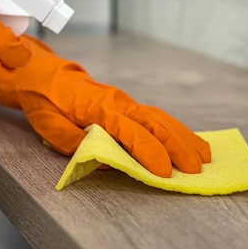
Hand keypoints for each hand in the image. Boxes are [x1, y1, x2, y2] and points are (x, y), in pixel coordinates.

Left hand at [0, 36, 210, 176]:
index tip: (164, 173)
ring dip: (183, 137)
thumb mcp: (48, 124)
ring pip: (161, 118)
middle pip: (155, 123)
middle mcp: (118, 102)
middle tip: (195, 171)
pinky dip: (175, 129)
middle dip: (178, 147)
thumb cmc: (44, 101)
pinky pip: (156, 117)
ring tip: (204, 156)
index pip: (131, 132)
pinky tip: (188, 141)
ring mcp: (125, 102)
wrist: (43, 75)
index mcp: (99, 108)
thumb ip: (73, 141)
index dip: (149, 153)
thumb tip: (101, 158)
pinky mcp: (126, 105)